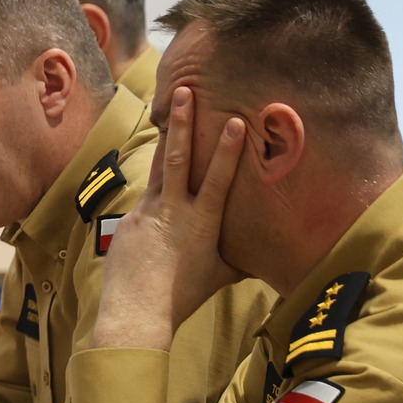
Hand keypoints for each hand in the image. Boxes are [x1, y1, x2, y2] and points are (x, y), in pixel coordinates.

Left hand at [94, 86, 244, 350]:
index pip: (219, 178)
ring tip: (166, 108)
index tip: (235, 121)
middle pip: (179, 158)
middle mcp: (174, 211)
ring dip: (165, 137)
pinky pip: (145, 191)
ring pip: (159, 167)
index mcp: (201, 222)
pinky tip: (156, 162)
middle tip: (183, 91)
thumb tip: (271, 262)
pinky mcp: (131, 219)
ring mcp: (148, 212)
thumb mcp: (220, 276)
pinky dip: (152, 175)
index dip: (228, 149)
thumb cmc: (184, 297)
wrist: (138, 312)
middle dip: (183, 123)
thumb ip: (241, 260)